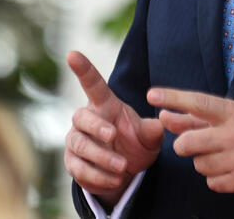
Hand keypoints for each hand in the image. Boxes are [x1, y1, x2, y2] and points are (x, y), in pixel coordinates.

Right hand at [64, 51, 163, 206]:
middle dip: (96, 126)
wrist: (124, 172)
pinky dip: (98, 176)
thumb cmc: (134, 142)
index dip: (83, 69)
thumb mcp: (148, 136)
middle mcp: (86, 120)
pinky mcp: (73, 163)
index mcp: (105, 105)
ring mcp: (76, 141)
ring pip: (80, 145)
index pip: (92, 84)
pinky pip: (79, 169)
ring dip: (101, 157)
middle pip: (81, 117)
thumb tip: (162, 124)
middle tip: (112, 134)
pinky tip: (116, 180)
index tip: (72, 54)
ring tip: (123, 167)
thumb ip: (152, 130)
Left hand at [147, 87, 233, 196]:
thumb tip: (165, 117)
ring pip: (199, 165)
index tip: (153, 94)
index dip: (173, 98)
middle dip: (184, 145)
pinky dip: (216, 178)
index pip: (198, 103)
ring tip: (223, 154)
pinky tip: (232, 168)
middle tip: (191, 143)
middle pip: (188, 143)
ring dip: (204, 161)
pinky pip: (212, 183)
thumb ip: (200, 117)